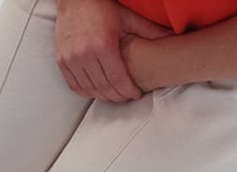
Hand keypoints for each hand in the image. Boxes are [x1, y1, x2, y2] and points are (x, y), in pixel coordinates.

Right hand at [55, 0, 171, 101]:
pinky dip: (86, 92)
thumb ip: (150, 31)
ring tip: (114, 96)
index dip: (128, 90)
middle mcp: (84, 55)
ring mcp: (71, 59)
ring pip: (89, 89)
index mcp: (103, 46)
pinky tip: (96, 91)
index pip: (117, 79)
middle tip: (126, 97)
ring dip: (102, 96)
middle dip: (117, 96)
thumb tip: (174, 37)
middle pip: (103, 87)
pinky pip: (75, 85)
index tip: (136, 94)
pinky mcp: (62, 61)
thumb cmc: (103, 8)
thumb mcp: (128, 18)